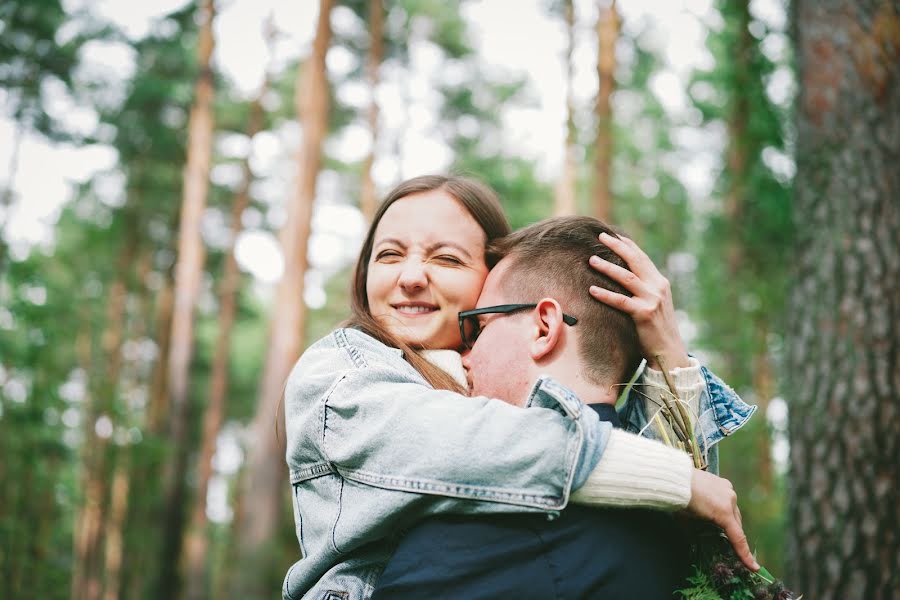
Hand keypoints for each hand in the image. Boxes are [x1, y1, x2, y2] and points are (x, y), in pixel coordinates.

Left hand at [589, 232, 689, 369]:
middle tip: (601, 236)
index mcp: (660, 283)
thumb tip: (626, 278)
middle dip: (617, 246)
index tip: (614, 235)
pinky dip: (605, 294)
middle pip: (635, 260)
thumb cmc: (657, 329)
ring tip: (591, 260)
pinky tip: (592, 290)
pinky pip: (621, 301)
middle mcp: (658, 287)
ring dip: (607, 267)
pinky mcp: (644, 314)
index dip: (628, 245)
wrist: (670, 351)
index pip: (642, 258)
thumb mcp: (655, 304)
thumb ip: (644, 290)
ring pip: (626, 277)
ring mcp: (652, 300)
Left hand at [687, 469, 759, 571]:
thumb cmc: (680, 502)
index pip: (738, 538)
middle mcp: (731, 500)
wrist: (675, 478)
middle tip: (728, 544)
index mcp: (724, 512)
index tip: (754, 566)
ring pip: (734, 511)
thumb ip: (699, 533)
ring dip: (728, 518)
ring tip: (716, 522)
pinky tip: (714, 506)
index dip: (745, 554)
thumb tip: (701, 540)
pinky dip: (724, 505)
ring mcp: (729, 490)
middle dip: (733, 534)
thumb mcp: (688, 523)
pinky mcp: (724, 482)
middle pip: (737, 524)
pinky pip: (728, 499)